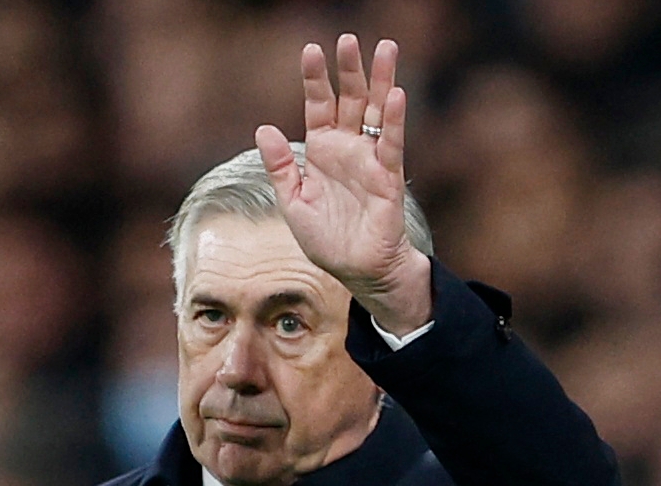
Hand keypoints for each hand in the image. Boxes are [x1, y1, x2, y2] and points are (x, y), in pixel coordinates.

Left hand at [256, 35, 431, 335]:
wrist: (357, 271)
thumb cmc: (327, 240)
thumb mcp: (293, 203)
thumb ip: (281, 167)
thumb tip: (263, 128)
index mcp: (322, 151)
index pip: (319, 105)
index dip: (315, 79)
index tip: (311, 49)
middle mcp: (348, 149)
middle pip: (350, 99)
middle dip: (349, 69)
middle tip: (348, 38)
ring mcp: (370, 160)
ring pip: (376, 112)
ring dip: (381, 81)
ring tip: (385, 48)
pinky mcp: (388, 177)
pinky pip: (391, 144)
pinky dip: (394, 120)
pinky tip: (396, 95)